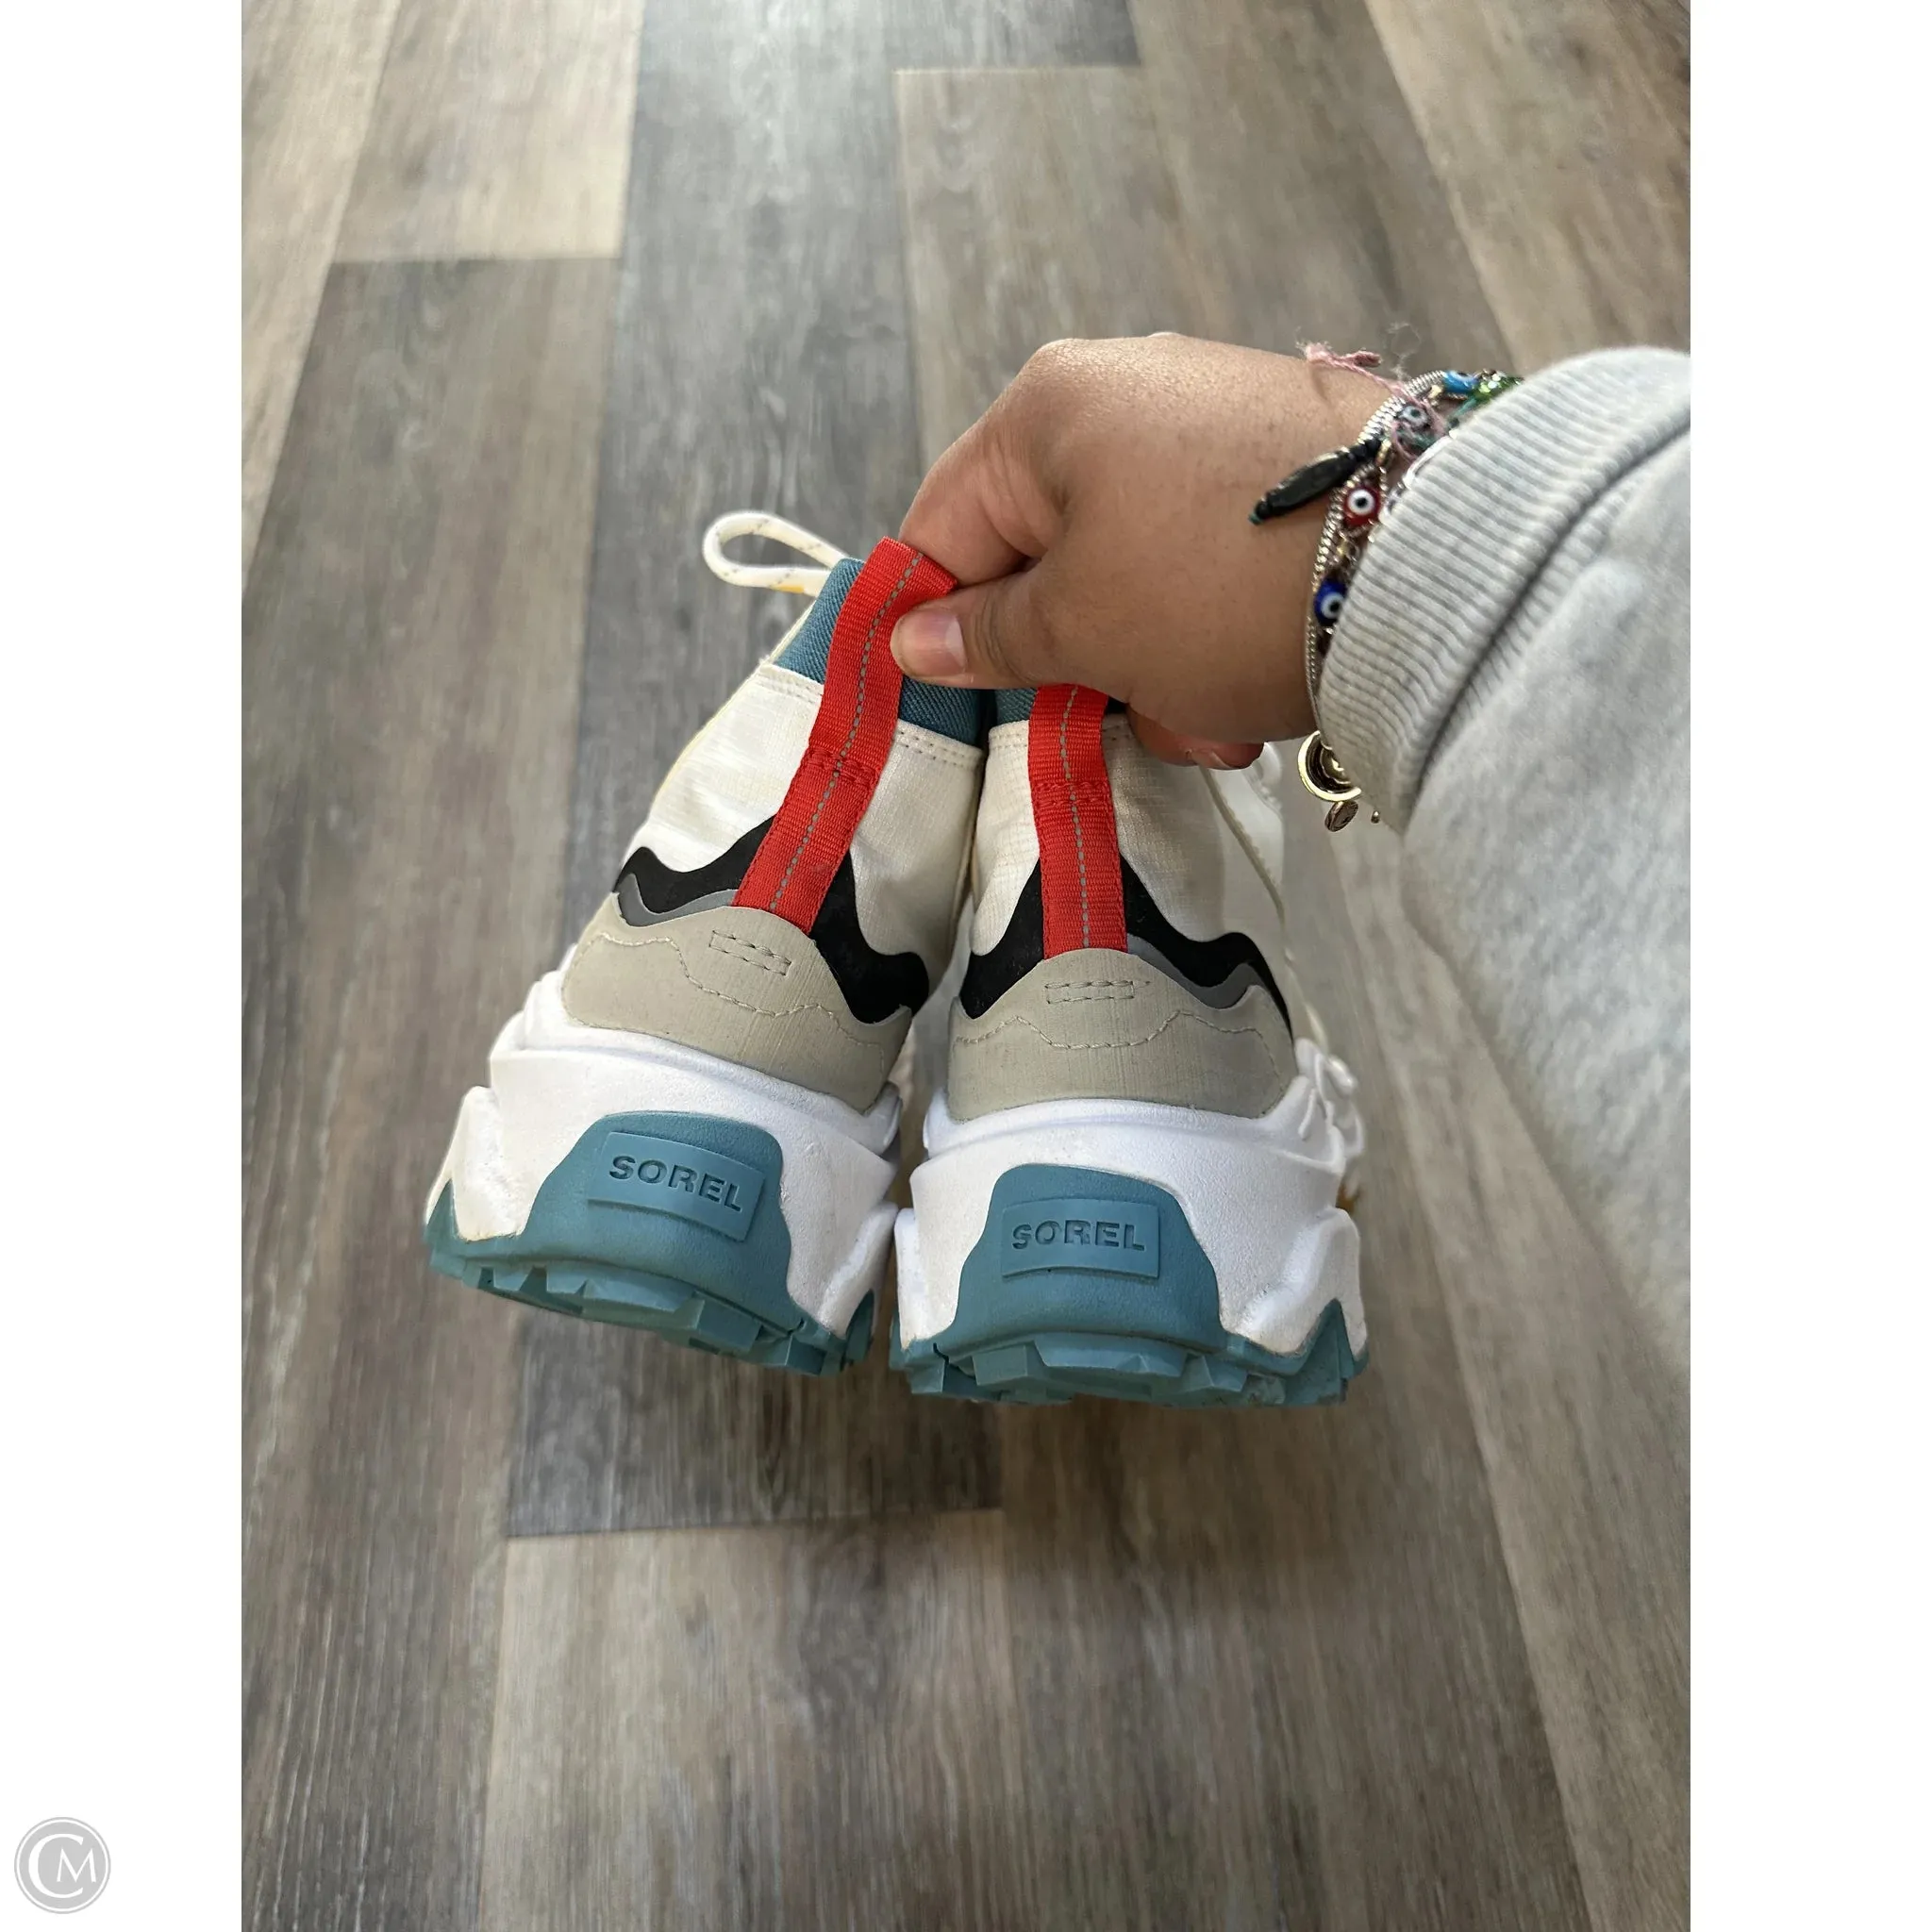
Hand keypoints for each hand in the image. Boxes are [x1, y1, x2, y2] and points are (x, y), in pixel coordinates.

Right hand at [891, 334, 1387, 765]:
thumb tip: (911, 636)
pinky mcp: (1285, 457)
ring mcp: (1213, 417)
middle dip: (1080, 662)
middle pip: (1048, 555)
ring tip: (1212, 719)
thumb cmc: (1217, 590)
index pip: (944, 527)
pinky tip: (1258, 688)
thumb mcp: (1083, 628)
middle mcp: (1126, 389)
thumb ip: (989, 635)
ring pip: (1134, 573)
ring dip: (1157, 668)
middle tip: (1115, 723)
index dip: (940, 623)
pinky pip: (1209, 559)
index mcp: (1047, 409)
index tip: (954, 698)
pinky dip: (1217, 632)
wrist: (1430, 563)